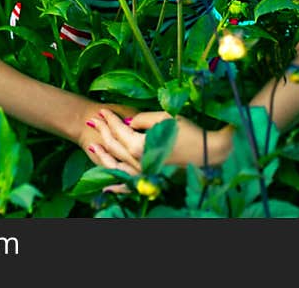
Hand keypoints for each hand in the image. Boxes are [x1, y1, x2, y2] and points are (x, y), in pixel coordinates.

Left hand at [82, 108, 233, 172]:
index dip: (110, 119)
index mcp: (139, 146)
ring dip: (103, 155)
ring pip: (116, 166)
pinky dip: (116, 186)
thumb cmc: (187, 132)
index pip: (119, 130)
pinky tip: (105, 188)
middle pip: (114, 146)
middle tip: (94, 120)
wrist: (207, 152)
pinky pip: (129, 185)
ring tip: (92, 145)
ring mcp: (143, 173)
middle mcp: (138, 162)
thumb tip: (129, 123)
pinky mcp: (150, 179)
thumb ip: (142, 119)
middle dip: (103, 131)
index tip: (102, 110)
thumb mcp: (163, 118)